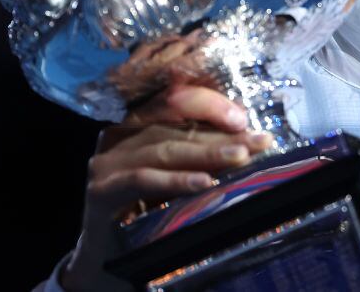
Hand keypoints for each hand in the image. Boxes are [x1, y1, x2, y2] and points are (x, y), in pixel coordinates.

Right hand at [61, 58, 271, 289]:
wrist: (106, 256)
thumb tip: (246, 135)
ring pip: (164, 149)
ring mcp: (108, 162)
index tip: (244, 119)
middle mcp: (119, 135)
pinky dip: (175, 179)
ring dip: (207, 153)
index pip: (176, 103)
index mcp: (137, 123)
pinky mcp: (102, 190)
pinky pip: (143, 179)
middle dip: (222, 134)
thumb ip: (197, 151)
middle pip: (177, 127)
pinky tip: (204, 182)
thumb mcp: (173, 174)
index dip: (211, 106)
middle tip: (258, 141)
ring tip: (240, 157)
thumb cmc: (143, 209)